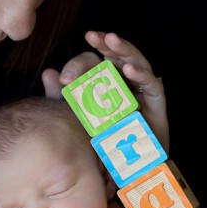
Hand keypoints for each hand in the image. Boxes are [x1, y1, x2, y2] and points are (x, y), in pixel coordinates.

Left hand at [42, 31, 168, 151]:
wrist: (129, 172)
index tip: (65, 79)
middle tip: (91, 36)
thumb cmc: (106, 143)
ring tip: (111, 41)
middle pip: (116, 56)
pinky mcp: (158, 104)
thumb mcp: (81, 119)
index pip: (93, 65)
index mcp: (106, 83)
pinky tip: (129, 69)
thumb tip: (49, 73)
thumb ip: (65, 98)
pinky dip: (141, 74)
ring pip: (136, 62)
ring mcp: (142, 92)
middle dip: (105, 43)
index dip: (79, 65)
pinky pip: (152, 85)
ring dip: (124, 50)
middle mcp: (125, 84)